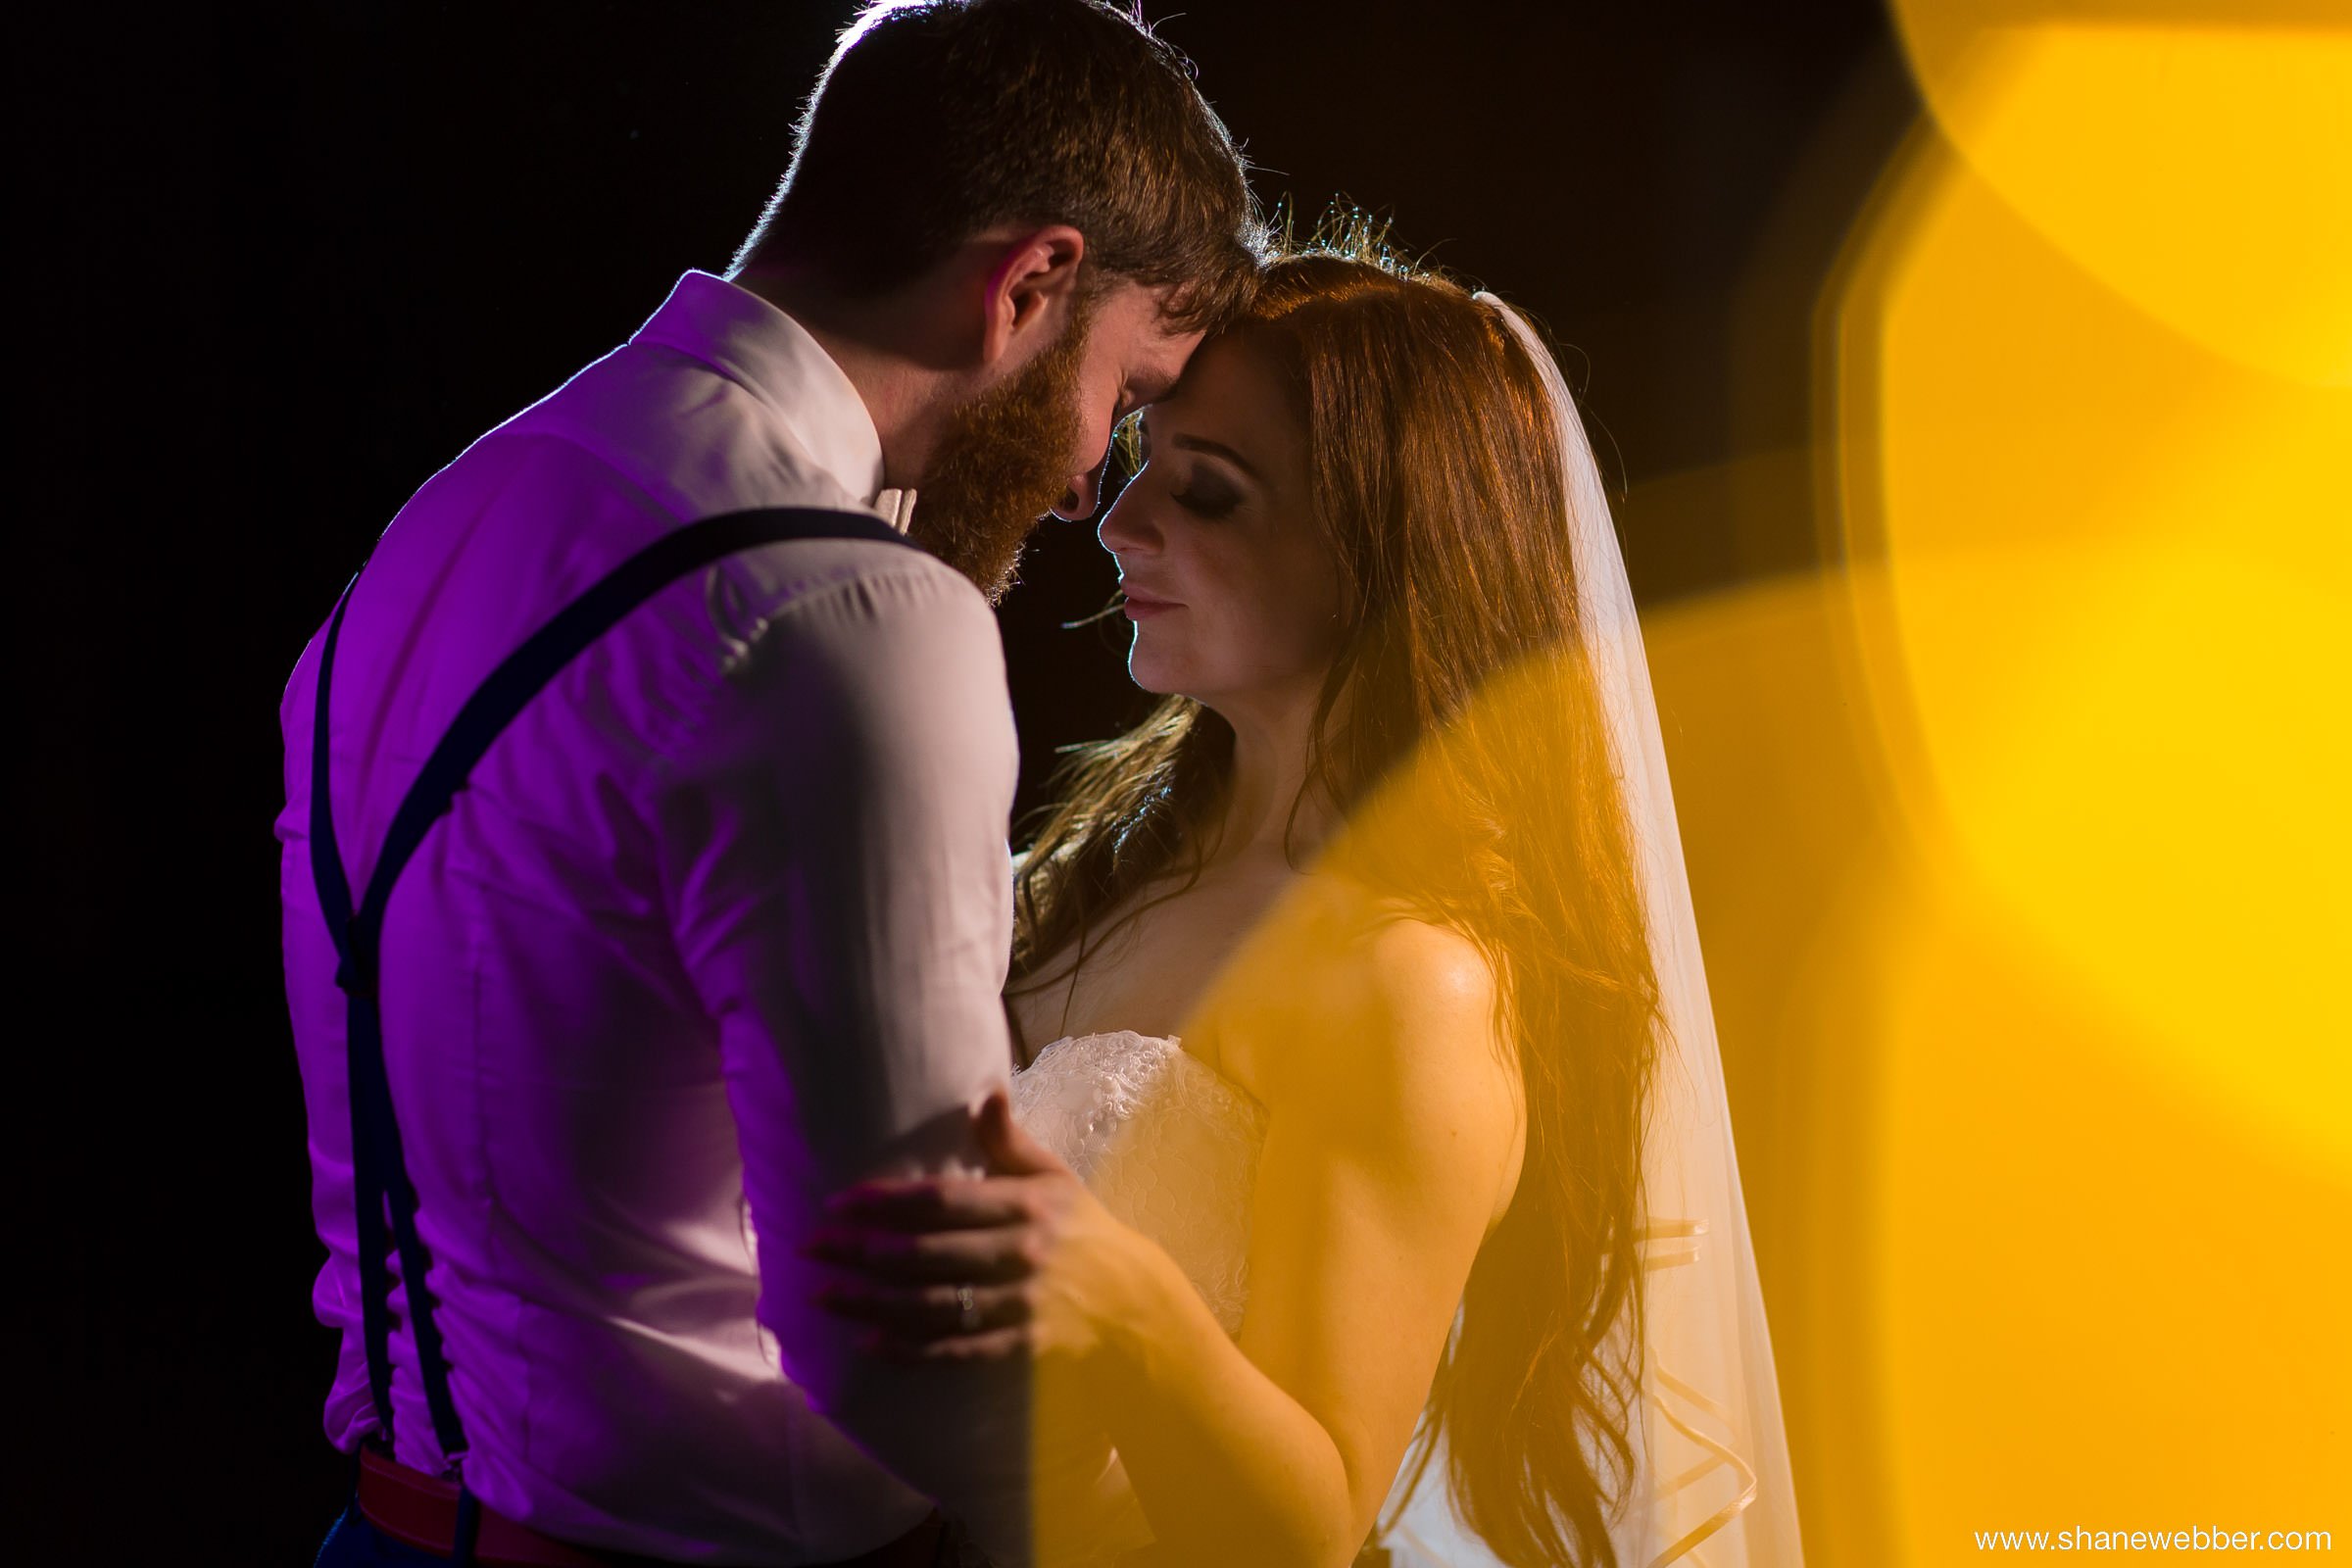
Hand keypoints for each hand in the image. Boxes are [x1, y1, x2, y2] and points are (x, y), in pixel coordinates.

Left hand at [802, 1089, 1144, 1366]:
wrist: (1136, 1303)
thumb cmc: (1084, 1229)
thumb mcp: (1055, 1177)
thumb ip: (1010, 1140)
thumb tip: (984, 1091)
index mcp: (1028, 1204)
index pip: (943, 1200)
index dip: (887, 1201)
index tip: (839, 1202)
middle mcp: (1022, 1253)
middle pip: (927, 1253)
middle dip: (862, 1251)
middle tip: (812, 1248)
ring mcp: (1020, 1305)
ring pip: (932, 1305)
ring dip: (871, 1301)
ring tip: (823, 1295)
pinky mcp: (1019, 1347)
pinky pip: (955, 1350)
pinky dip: (909, 1349)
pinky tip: (868, 1342)